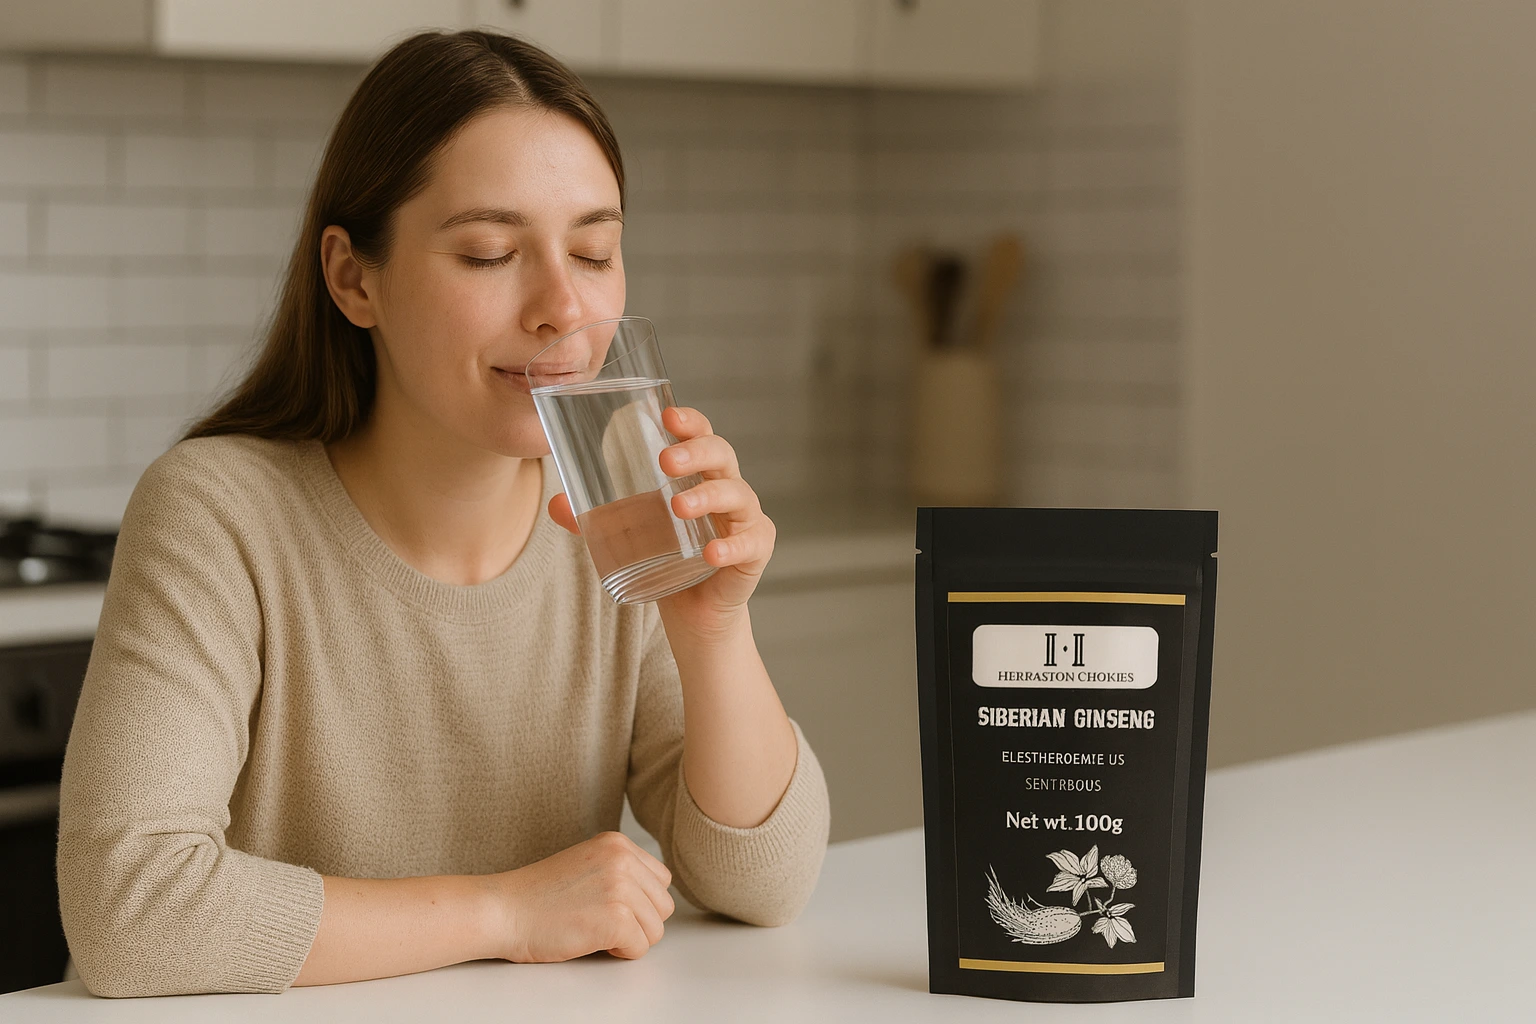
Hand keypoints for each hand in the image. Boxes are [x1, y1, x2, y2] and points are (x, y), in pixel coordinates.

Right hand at [490, 832, 675, 962]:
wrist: (503, 910)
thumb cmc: (538, 896)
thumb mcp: (588, 864)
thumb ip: (621, 871)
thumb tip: (653, 898)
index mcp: (617, 843)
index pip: (660, 880)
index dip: (640, 902)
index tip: (610, 908)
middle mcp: (623, 859)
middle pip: (663, 906)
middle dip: (639, 922)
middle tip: (602, 924)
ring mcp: (621, 887)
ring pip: (656, 929)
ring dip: (630, 939)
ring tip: (596, 931)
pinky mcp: (616, 918)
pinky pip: (640, 948)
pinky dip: (620, 953)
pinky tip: (592, 941)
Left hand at [548, 405, 774, 640]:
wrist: (695, 613)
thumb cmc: (667, 557)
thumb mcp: (627, 534)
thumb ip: (595, 519)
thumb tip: (555, 504)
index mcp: (700, 474)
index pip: (701, 435)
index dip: (690, 422)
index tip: (668, 417)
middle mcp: (727, 488)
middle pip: (722, 455)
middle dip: (696, 453)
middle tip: (666, 462)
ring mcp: (745, 518)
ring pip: (737, 494)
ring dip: (707, 496)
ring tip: (678, 507)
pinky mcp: (756, 551)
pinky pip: (751, 542)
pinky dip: (732, 546)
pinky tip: (711, 553)